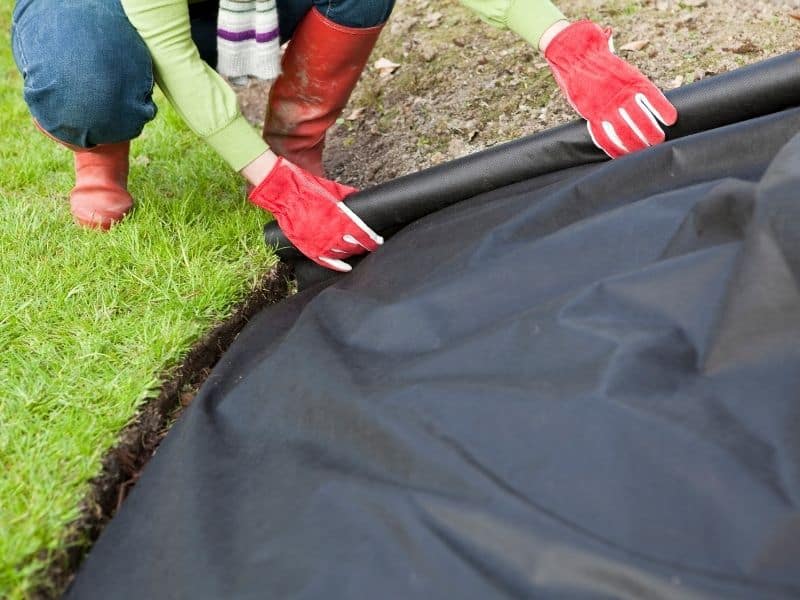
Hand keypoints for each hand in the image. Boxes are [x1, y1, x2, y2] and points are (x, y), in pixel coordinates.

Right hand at [248, 157, 382, 271]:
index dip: (372, 240)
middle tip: (368, 246)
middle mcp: (333, 233)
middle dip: (363, 246)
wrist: (286, 195)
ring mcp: (320, 243)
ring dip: (351, 253)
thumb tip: (359, 200)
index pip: (363, 234)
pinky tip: (345, 267)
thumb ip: (348, 198)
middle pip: (354, 246)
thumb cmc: (309, 189)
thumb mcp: (334, 190)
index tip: (377, 241)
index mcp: (341, 218)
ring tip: (356, 251)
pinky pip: (327, 262)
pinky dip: (338, 265)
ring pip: (342, 254)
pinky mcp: (309, 248)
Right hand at [543, 20, 677, 158]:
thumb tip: (648, 98)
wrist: (576, 57)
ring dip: (636, 144)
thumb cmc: (602, 62)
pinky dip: (612, 147)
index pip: (654, 99)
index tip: (671, 120)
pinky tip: (619, 154)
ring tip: (643, 150)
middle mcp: (621, 95)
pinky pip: (603, 136)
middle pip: (642, 121)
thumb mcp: (624, 68)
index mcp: (632, 81)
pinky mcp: (591, 115)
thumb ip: (635, 84)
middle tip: (658, 141)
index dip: (664, 111)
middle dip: (652, 134)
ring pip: (625, 132)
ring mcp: (605, 107)